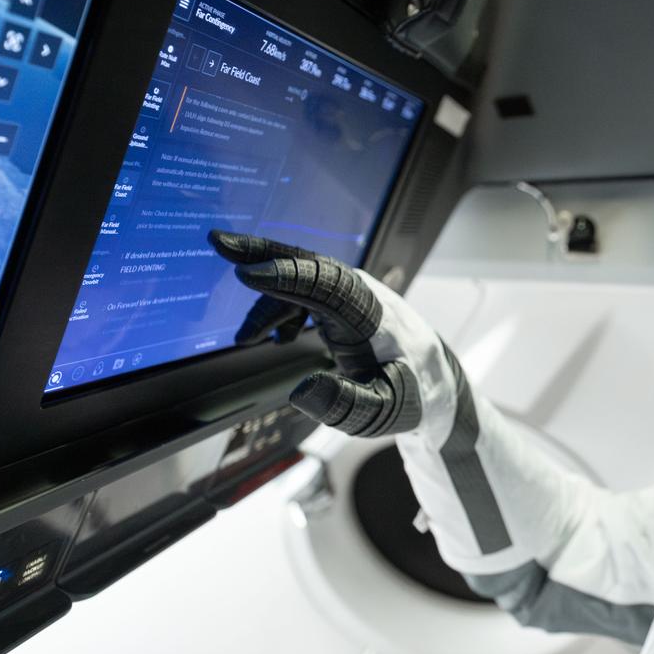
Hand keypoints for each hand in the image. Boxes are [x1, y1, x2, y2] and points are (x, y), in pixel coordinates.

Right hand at [210, 230, 423, 436]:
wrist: (434, 384)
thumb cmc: (412, 396)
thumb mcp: (384, 412)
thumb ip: (344, 405)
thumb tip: (301, 391)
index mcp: (373, 316)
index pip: (325, 285)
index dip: (285, 278)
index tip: (247, 274)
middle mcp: (364, 295)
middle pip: (309, 264)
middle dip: (263, 252)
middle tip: (218, 241)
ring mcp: (355, 294)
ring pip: (302, 281)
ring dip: (267, 301)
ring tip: (244, 339)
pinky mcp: (347, 301)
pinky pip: (306, 293)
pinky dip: (282, 308)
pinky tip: (275, 338)